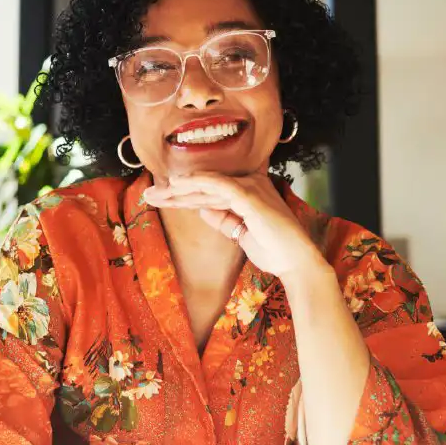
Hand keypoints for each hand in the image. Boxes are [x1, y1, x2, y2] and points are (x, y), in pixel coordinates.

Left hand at [142, 172, 327, 277]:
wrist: (296, 262)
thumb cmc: (273, 250)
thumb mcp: (241, 233)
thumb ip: (223, 219)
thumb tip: (202, 208)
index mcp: (249, 191)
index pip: (209, 191)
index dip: (183, 194)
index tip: (160, 198)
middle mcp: (250, 183)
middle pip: (205, 186)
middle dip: (175, 191)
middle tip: (149, 194)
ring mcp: (251, 187)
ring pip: (207, 185)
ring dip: (179, 189)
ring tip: (155, 193)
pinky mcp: (250, 195)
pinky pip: (219, 184)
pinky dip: (198, 182)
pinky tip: (178, 183)